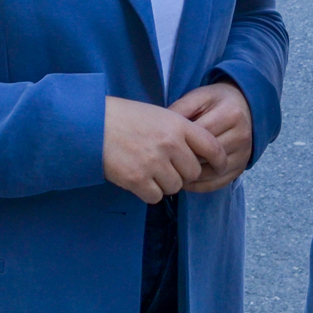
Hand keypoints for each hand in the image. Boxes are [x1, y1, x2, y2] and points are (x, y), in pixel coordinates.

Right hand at [102, 96, 226, 203]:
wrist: (93, 123)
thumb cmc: (126, 118)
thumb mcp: (160, 115)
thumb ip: (180, 132)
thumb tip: (197, 155)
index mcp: (179, 125)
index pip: (212, 147)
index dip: (219, 161)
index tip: (218, 167)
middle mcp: (170, 144)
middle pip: (193, 173)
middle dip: (182, 173)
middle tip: (166, 166)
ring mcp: (154, 162)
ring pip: (175, 187)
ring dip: (164, 183)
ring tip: (148, 169)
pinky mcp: (137, 180)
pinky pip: (155, 197)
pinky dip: (148, 192)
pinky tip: (138, 178)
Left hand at [169, 81, 252, 192]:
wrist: (243, 106)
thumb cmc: (215, 101)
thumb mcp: (198, 97)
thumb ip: (180, 109)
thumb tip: (160, 130)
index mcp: (230, 115)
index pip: (200, 136)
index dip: (179, 143)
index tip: (163, 146)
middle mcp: (241, 136)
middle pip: (206, 156)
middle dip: (184, 160)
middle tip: (164, 163)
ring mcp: (244, 154)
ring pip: (212, 172)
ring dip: (190, 176)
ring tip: (173, 172)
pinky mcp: (242, 168)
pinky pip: (219, 183)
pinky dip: (200, 186)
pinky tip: (186, 182)